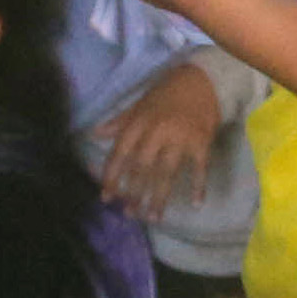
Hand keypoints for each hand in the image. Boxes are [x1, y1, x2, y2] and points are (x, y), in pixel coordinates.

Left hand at [98, 66, 225, 220]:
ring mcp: (181, 138)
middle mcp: (157, 131)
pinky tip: (197, 203)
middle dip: (134, 193)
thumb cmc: (167, 94)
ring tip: (153, 217)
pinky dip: (199, 185)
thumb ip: (119, 122)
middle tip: (131, 214)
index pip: (121, 154)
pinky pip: (199, 167)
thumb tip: (94, 135)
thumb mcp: (139, 104)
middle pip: (142, 168)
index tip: (107, 198)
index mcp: (139, 122)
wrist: (202, 80)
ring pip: (167, 172)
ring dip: (159, 196)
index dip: (112, 177)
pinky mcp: (202, 141)